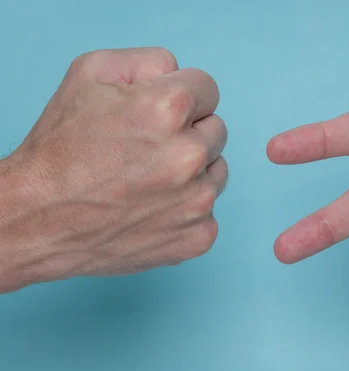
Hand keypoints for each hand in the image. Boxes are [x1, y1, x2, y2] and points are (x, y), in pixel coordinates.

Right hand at [0, 48, 226, 292]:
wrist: (38, 219)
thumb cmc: (60, 147)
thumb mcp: (90, 73)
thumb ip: (149, 61)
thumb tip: (180, 74)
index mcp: (170, 107)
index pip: (208, 89)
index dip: (180, 99)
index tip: (157, 116)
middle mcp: (190, 155)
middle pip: (216, 130)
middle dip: (188, 134)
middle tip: (146, 150)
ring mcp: (198, 201)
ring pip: (216, 171)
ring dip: (192, 173)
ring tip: (147, 180)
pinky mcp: (198, 236)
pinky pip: (208, 212)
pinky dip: (185, 210)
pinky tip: (151, 209)